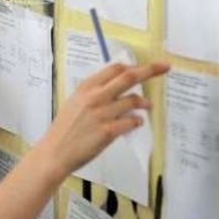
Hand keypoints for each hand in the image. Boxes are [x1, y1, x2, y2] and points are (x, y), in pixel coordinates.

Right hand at [36, 62, 169, 174]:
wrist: (55, 153)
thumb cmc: (64, 129)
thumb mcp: (74, 102)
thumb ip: (93, 93)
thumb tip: (115, 87)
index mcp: (86, 87)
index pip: (115, 69)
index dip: (133, 66)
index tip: (145, 66)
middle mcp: (94, 97)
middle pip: (128, 77)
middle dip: (150, 70)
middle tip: (164, 67)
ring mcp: (101, 114)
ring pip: (133, 100)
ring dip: (144, 103)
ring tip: (148, 106)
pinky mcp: (107, 132)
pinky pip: (130, 122)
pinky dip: (137, 121)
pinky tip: (136, 123)